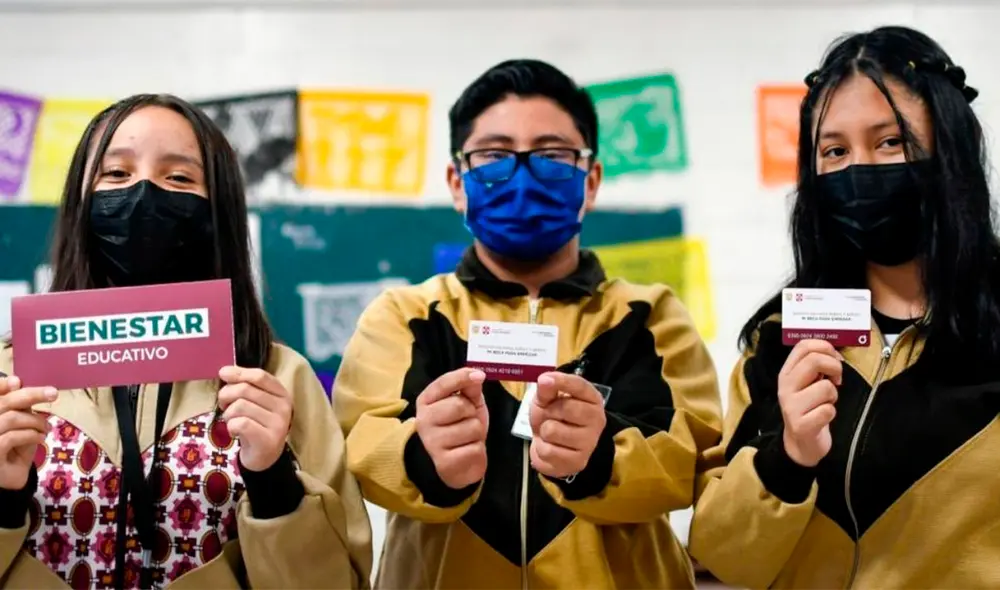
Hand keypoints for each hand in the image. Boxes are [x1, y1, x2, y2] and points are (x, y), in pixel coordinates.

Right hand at [0, 376, 55, 489]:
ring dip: (35, 421)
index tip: (17, 382)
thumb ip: (17, 406)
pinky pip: (11, 437)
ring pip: (11, 419)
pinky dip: (31, 435)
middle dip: (30, 395)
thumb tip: (16, 381)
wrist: (12, 477)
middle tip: (53, 393)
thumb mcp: (19, 424)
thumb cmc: (15, 447)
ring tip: (46, 428)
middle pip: (3, 403)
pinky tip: (41, 438)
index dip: (0, 386)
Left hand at [218, 366, 293, 471]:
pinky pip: (239, 423)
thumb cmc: (256, 424)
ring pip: (239, 407)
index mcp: (282, 394)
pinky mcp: (268, 439)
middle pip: (245, 390)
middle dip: (226, 395)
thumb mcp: (254, 402)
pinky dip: (230, 427)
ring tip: (232, 421)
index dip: (239, 373)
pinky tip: (235, 432)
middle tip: (225, 405)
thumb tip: (224, 371)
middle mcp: (284, 407)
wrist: (263, 457)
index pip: (260, 376)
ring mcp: (278, 424)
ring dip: (228, 414)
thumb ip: (244, 384)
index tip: (223, 374)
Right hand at [415, 368, 487, 489]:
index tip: (479, 375)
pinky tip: (466, 451)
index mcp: (426, 401)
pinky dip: (477, 450)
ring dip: (476, 432)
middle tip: (467, 420)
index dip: (462, 377)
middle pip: (459, 405)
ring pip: (471, 427)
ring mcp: (431, 442)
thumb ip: (469, 388)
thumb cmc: (462, 427)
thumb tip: (476, 374)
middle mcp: (423, 420)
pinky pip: (474, 448)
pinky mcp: (443, 462)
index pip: (443, 383)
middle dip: (472, 412)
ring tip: (468, 438)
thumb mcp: (468, 403)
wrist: (461, 463)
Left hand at [529, 372, 606, 478]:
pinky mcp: (578, 462)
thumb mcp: (547, 399)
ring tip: (550, 433)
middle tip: (550, 415)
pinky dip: (542, 449)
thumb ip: (547, 389)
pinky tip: (551, 447)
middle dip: (549, 411)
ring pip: (553, 430)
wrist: (552, 447)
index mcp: (592, 399)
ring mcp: (589, 442)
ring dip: (544, 431)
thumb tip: (545, 380)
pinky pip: (548, 451)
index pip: (580, 386)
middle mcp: (597, 420)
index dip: (562, 382)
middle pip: (565, 408)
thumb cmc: (553, 417)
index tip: (544, 380)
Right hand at [778, 339, 842, 467]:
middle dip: (835, 367)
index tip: (835, 359)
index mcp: (786, 373)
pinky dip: (831, 413)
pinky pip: (828, 410)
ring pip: (826, 387)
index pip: (803, 346)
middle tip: (836, 379)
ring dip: (833, 396)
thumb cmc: (809, 408)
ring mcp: (791, 406)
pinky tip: (823, 417)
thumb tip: (835, 353)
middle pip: (814, 360)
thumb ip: (815, 365)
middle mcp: (785, 387)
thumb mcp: (806, 383)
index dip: (825, 347)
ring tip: (825, 403)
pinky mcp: (801, 425)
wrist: (800, 443)